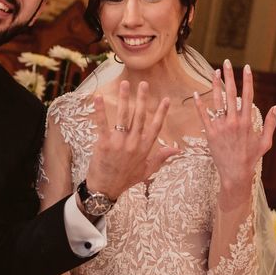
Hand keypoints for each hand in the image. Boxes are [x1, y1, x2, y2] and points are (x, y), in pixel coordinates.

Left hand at [86, 81, 176, 200]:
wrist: (105, 190)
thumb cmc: (125, 180)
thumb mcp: (147, 171)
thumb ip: (161, 158)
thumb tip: (176, 149)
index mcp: (144, 149)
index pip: (155, 127)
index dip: (161, 112)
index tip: (166, 99)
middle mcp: (134, 143)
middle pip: (140, 117)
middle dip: (142, 99)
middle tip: (143, 84)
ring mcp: (119, 143)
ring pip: (124, 116)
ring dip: (124, 99)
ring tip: (125, 84)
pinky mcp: (104, 143)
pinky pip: (102, 123)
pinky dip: (100, 110)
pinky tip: (99, 97)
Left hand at [193, 60, 275, 206]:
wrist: (235, 173)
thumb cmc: (251, 158)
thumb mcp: (266, 141)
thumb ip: (271, 123)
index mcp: (248, 121)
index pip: (248, 95)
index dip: (248, 80)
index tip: (247, 67)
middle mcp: (234, 121)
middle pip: (231, 94)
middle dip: (229, 76)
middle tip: (227, 62)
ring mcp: (221, 127)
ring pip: (217, 101)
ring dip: (215, 85)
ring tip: (214, 72)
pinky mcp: (210, 133)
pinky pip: (203, 116)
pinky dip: (199, 104)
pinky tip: (196, 93)